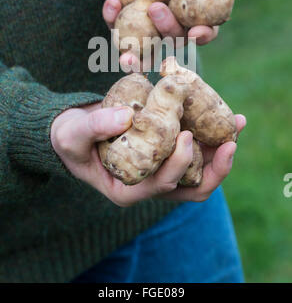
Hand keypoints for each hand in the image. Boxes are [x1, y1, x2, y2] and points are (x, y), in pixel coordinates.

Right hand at [51, 104, 245, 206]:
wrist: (73, 130)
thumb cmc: (69, 137)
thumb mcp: (72, 134)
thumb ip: (94, 126)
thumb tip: (127, 116)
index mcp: (128, 190)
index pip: (162, 185)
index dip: (179, 164)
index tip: (186, 134)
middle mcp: (149, 185)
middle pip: (192, 187)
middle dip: (215, 167)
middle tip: (230, 140)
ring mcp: (161, 170)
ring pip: (200, 170)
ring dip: (220, 151)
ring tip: (236, 122)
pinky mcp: (166, 152)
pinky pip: (195, 150)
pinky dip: (210, 135)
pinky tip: (223, 116)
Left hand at [103, 0, 221, 70]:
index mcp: (201, 11)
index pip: (207, 30)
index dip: (203, 35)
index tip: (197, 32)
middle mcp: (176, 23)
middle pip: (173, 37)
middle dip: (165, 29)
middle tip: (156, 9)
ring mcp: (151, 23)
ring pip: (145, 45)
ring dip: (135, 54)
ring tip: (126, 57)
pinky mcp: (129, 16)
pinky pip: (120, 23)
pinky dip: (113, 18)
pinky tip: (111, 4)